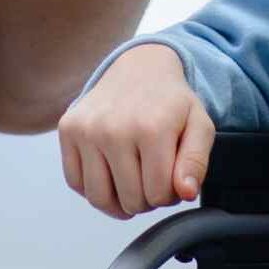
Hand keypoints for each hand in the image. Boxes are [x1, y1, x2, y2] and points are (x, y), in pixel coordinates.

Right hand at [58, 45, 215, 218]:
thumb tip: (185, 193)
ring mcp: (86, 129)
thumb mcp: (199, 125)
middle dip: (146, 198)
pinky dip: (93, 188)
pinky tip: (111, 173)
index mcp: (152, 129)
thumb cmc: (171, 103)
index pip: (159, 194)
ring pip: (99, 198)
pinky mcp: (68, 129)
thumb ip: (197, 162)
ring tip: (133, 183)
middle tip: (152, 176)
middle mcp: (114, 129)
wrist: (139, 67)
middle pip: (130, 200)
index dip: (170, 194)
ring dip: (119, 201)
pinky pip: (75, 183)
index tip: (171, 176)